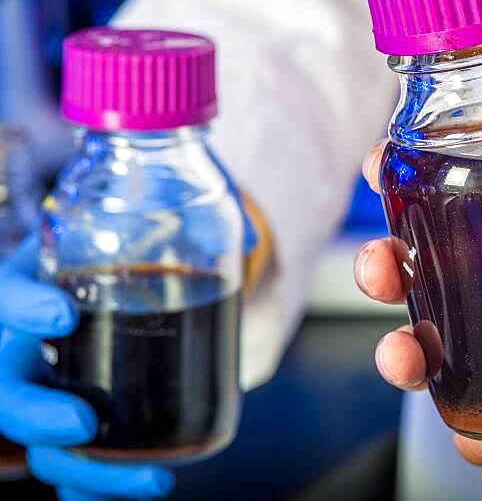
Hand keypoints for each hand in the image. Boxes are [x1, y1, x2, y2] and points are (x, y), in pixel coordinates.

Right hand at [0, 236, 173, 498]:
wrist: (121, 277)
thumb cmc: (129, 245)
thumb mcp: (154, 221)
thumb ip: (198, 220)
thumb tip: (245, 245)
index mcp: (33, 284)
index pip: (5, 295)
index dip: (23, 306)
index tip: (63, 316)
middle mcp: (24, 344)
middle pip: (4, 386)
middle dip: (34, 411)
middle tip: (84, 422)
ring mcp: (44, 389)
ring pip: (35, 443)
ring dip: (83, 468)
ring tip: (151, 479)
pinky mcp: (69, 426)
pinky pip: (70, 470)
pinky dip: (97, 493)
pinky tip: (142, 495)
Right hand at [355, 141, 481, 464]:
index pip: (450, 187)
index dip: (403, 173)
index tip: (380, 163)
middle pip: (419, 268)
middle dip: (383, 265)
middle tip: (381, 265)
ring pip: (435, 347)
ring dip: (404, 353)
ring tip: (406, 356)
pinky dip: (476, 435)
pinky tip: (481, 436)